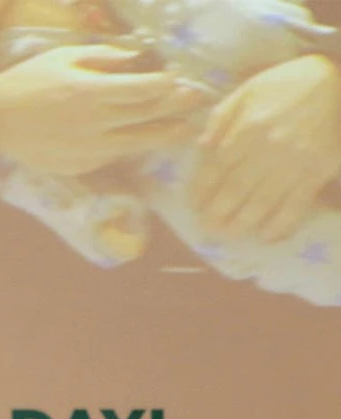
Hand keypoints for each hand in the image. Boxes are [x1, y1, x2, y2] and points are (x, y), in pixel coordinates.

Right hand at [0, 45, 210, 175]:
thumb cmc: (27, 80)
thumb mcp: (64, 57)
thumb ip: (105, 57)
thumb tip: (141, 56)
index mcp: (91, 90)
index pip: (143, 88)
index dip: (168, 84)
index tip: (182, 79)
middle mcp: (94, 123)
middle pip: (147, 115)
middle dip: (176, 106)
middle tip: (200, 100)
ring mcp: (87, 149)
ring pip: (137, 143)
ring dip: (165, 135)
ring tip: (187, 130)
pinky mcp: (79, 166)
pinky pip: (112, 155)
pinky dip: (129, 147)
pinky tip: (140, 140)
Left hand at [192, 55, 340, 241]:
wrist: (339, 82)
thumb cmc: (288, 85)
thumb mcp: (248, 90)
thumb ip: (221, 119)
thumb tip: (201, 148)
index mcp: (248, 128)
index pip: (217, 167)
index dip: (202, 190)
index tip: (193, 204)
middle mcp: (269, 149)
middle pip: (235, 189)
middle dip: (216, 212)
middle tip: (206, 226)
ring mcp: (295, 164)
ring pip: (261, 203)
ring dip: (241, 224)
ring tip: (226, 235)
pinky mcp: (317, 173)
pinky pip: (296, 207)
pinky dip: (280, 225)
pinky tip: (266, 237)